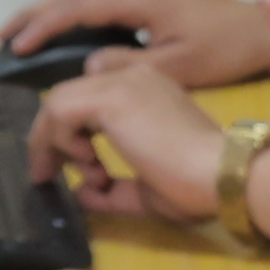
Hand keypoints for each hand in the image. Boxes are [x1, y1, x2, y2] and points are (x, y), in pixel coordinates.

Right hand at [0, 0, 269, 88]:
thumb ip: (130, 66)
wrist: (266, 31)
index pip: (78, 7)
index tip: (15, 46)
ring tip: (20, 37)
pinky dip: (75, 20)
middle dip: (35, 14)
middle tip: (0, 37)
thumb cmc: (228, 48)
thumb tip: (89, 67)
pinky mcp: (152, 3)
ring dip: (52, 15)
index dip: (43, 25)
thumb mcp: (179, 66)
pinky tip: (64, 39)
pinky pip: (102, 7)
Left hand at [33, 57, 225, 220]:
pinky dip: (59, 139)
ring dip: (53, 141)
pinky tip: (86, 162)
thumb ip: (111, 189)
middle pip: (68, 96)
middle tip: (48, 174)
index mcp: (148, 91)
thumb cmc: (194, 185)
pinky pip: (59, 110)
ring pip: (58, 100)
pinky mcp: (111, 96)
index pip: (91, 99)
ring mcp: (122, 82)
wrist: (220, 176)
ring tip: (77, 172)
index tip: (80, 168)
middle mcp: (134, 77)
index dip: (72, 131)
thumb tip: (81, 192)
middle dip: (51, 137)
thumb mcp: (145, 191)